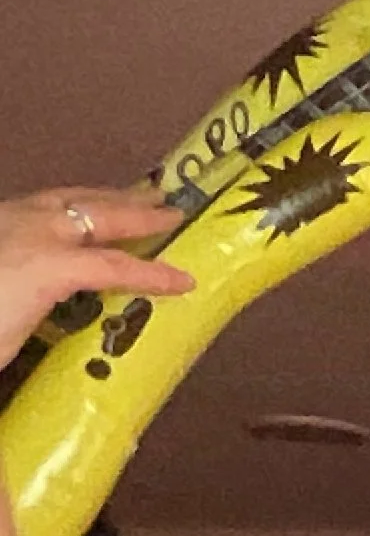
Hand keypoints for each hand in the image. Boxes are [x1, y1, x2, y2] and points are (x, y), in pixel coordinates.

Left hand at [0, 186, 192, 365]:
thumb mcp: (16, 339)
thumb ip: (50, 318)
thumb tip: (70, 320)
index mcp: (49, 264)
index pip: (115, 265)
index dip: (154, 273)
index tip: (186, 280)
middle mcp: (34, 230)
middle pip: (99, 215)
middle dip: (139, 212)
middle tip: (169, 207)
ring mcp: (10, 216)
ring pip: (70, 197)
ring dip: (106, 196)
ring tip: (129, 196)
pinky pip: (44, 200)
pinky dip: (72, 200)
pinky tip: (74, 206)